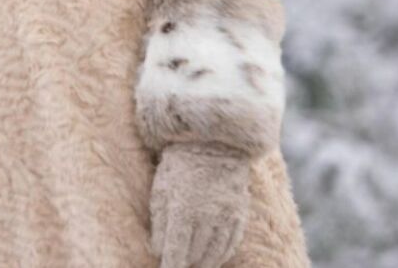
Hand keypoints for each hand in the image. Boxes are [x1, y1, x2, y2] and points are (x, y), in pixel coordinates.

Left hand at [150, 145, 250, 267]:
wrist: (213, 142)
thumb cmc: (179, 165)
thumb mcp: (161, 191)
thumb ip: (159, 223)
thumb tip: (157, 251)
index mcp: (182, 211)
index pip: (176, 252)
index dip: (170, 265)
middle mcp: (207, 218)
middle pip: (195, 255)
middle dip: (185, 263)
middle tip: (177, 264)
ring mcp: (227, 216)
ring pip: (215, 253)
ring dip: (203, 262)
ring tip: (194, 264)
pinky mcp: (240, 214)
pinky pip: (232, 243)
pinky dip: (222, 253)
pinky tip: (214, 257)